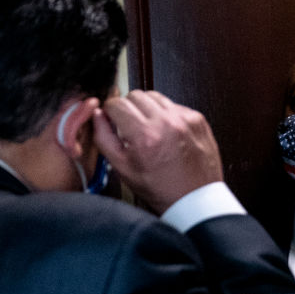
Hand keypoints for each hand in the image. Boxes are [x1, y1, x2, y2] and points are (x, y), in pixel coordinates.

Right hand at [93, 90, 223, 213]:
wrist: (194, 198)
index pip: (117, 104)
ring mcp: (184, 119)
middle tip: (129, 126)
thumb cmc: (160, 189)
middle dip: (127, 108)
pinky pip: (173, 105)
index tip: (111, 118)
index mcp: (145, 136)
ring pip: (154, 96)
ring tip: (147, 128)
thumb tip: (97, 116)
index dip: (110, 111)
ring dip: (146, 108)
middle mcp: (166, 123)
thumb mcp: (123, 169)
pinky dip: (165, 114)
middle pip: (135, 95)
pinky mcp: (197, 119)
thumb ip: (104, 139)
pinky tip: (165, 132)